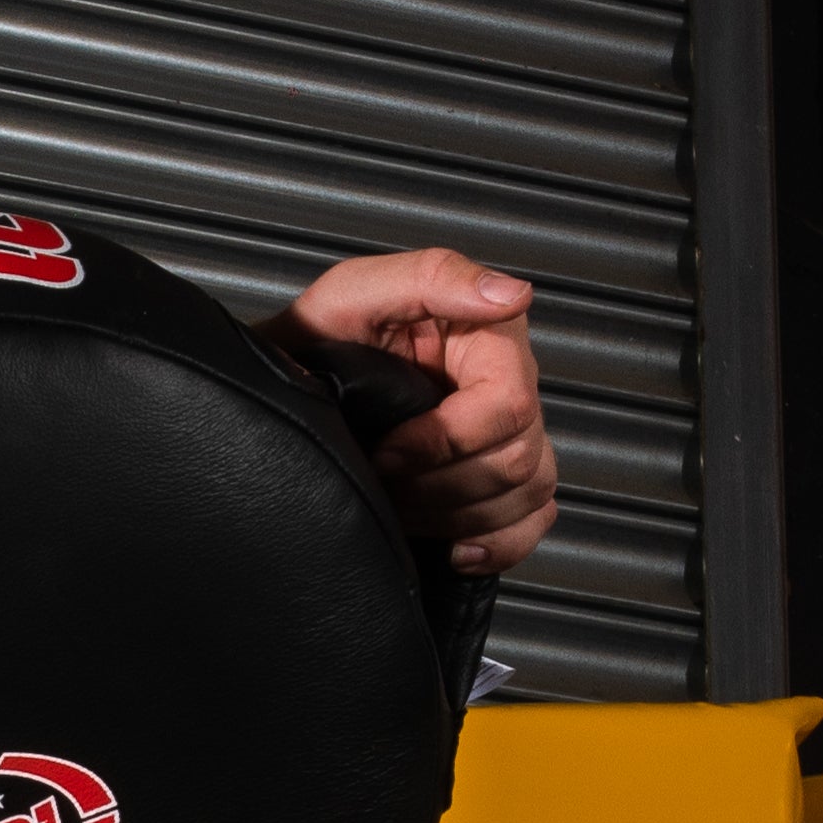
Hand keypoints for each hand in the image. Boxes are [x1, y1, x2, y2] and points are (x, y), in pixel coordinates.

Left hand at [271, 246, 559, 575]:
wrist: (288, 387)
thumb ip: (432, 278)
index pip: (510, 404)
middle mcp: (505, 382)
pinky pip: (534, 519)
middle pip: (519, 458)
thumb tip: (510, 294)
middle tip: (385, 481)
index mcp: (486, 335)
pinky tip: (455, 544)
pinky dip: (500, 543)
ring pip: (529, 493)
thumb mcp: (353, 293)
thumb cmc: (316, 339)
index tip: (388, 451)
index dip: (447, 441)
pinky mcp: (499, 478)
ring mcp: (507, 433)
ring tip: (403, 509)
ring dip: (459, 517)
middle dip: (442, 486)